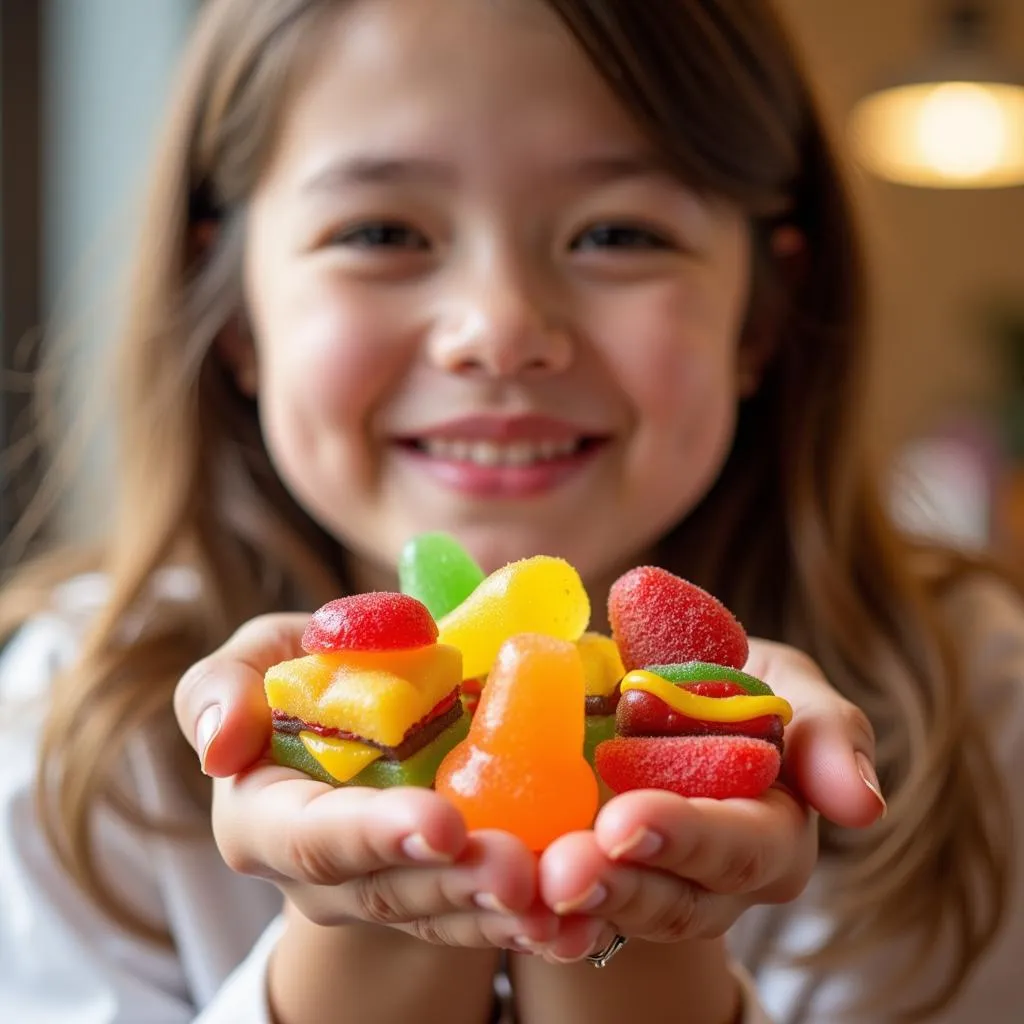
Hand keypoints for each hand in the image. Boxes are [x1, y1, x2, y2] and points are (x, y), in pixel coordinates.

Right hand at [173, 615, 555, 951]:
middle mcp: (323, 876)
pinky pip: (483, 916)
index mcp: (266, 820)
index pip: (312, 837)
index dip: (374, 834)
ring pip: (444, 914)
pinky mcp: (441, 892)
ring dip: (501, 913)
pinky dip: (531, 921)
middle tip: (518, 869)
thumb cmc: (297, 683)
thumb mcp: (254, 664)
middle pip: (389, 889)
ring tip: (556, 898)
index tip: (440, 823)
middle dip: (455, 883)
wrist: (352, 725)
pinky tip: (577, 919)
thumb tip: (223, 742)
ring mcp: (386, 891)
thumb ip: (222, 688)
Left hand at [537, 639, 883, 956]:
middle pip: (675, 898)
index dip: (686, 838)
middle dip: (620, 885)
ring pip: (619, 912)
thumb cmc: (745, 688)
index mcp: (771, 834)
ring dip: (573, 907)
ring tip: (527, 890)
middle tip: (563, 872)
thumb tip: (863, 806)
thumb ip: (829, 734)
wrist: (673, 688)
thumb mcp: (793, 688)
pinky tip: (506, 903)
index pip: (738, 846)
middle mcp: (714, 878)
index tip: (625, 823)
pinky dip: (539, 910)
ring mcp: (652, 882)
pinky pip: (572, 906)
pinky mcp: (596, 871)